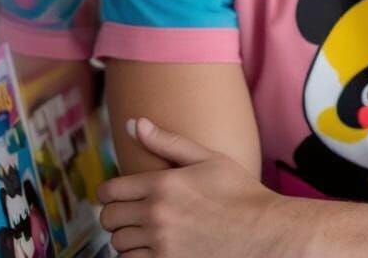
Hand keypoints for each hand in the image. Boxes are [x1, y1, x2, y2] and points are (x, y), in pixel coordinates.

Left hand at [98, 117, 295, 256]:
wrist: (260, 230)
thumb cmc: (237, 190)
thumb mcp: (207, 158)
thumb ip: (167, 141)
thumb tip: (135, 123)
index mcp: (162, 184)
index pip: (110, 191)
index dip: (107, 191)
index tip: (116, 192)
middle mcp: (156, 215)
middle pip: (109, 219)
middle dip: (114, 213)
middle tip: (130, 210)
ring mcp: (160, 244)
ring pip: (118, 244)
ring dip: (126, 236)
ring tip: (142, 228)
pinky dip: (135, 255)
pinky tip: (151, 246)